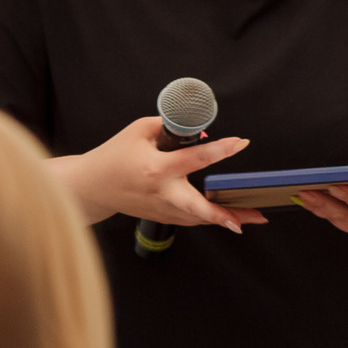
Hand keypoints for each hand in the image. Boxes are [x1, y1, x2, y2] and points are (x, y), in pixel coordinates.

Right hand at [58, 116, 268, 231]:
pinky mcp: (163, 217)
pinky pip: (192, 219)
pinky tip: (233, 217)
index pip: (194, 159)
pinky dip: (211, 218)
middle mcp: (161, 192)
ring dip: (227, 219)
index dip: (220, 150)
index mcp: (156, 168)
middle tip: (250, 217)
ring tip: (255, 217)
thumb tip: (203, 133)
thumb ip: (172, 128)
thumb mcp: (140, 130)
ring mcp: (162, 209)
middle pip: (196, 208)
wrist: (92, 186)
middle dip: (223, 215)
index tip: (241, 143)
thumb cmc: (115, 156)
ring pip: (199, 218)